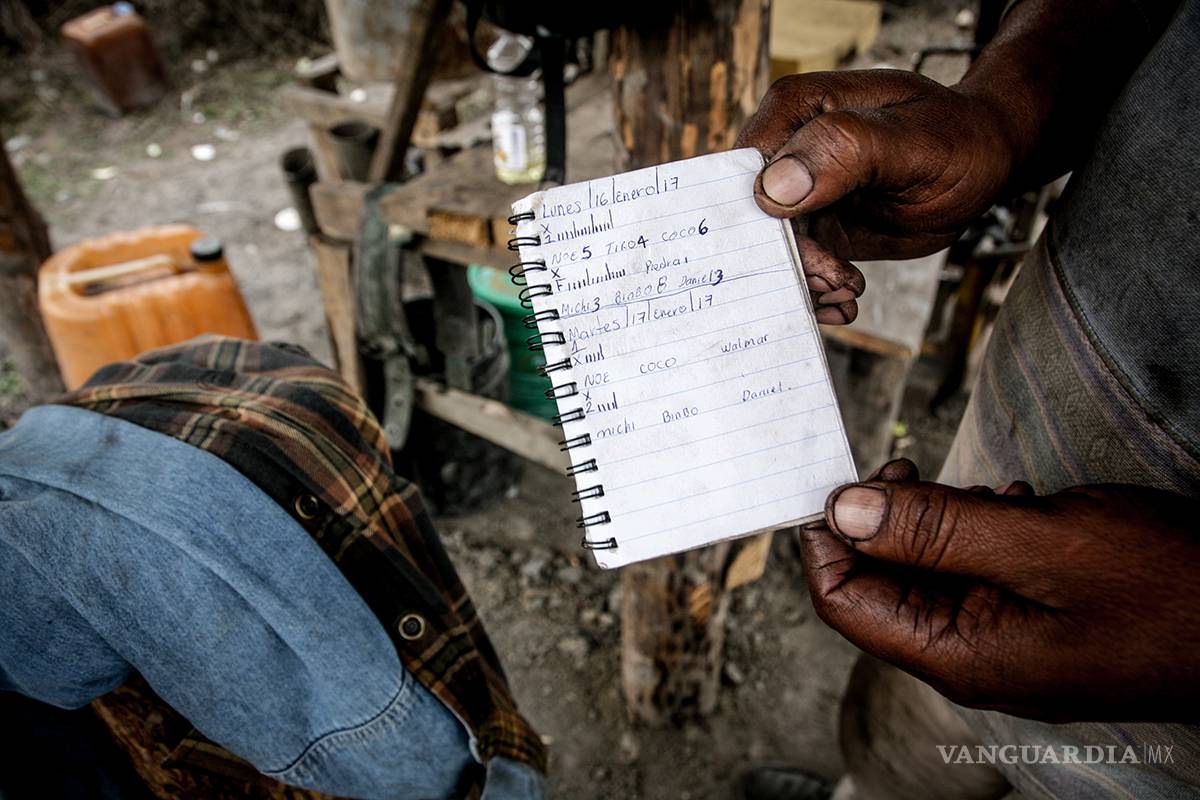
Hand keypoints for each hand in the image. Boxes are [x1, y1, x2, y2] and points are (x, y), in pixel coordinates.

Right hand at [736, 70, 1021, 322]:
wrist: (984, 159)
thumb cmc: (954, 135)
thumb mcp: (909, 140)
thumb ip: (842, 151)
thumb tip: (773, 188)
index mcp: (794, 111)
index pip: (747, 174)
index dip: (765, 222)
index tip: (811, 254)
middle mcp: (786, 150)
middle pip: (756, 221)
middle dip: (791, 262)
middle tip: (836, 285)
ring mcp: (798, 192)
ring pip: (776, 251)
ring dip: (807, 283)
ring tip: (847, 294)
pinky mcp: (815, 225)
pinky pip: (798, 265)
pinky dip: (817, 291)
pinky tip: (845, 300)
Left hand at [798, 459, 1199, 721]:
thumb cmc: (1171, 592)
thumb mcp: (1043, 543)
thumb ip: (935, 528)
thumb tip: (845, 511)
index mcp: (958, 655)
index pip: (844, 601)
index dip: (827, 539)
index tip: (841, 477)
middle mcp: (971, 658)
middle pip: (882, 585)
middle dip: (886, 522)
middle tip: (910, 467)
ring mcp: (1005, 643)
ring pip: (930, 573)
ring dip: (939, 523)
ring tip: (983, 491)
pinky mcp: (1035, 623)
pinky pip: (977, 575)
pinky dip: (982, 533)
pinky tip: (1016, 506)